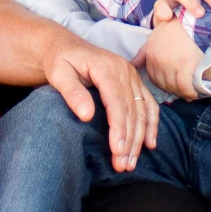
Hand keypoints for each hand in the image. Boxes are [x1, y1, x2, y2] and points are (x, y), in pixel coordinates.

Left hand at [46, 37, 155, 170]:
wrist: (64, 46)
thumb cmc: (59, 61)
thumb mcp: (58, 73)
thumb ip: (72, 93)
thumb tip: (87, 115)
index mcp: (106, 67)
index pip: (117, 102)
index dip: (119, 127)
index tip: (117, 150)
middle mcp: (124, 70)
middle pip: (132, 110)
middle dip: (130, 140)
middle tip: (122, 165)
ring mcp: (131, 76)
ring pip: (142, 111)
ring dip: (139, 138)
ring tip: (130, 163)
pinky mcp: (133, 83)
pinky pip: (148, 105)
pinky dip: (151, 125)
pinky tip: (150, 144)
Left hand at [137, 17, 206, 99]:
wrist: (197, 20)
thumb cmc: (179, 27)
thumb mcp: (158, 34)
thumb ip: (144, 51)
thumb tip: (132, 64)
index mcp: (150, 52)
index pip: (154, 77)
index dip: (165, 83)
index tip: (174, 85)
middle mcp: (157, 58)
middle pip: (163, 83)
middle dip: (173, 90)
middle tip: (184, 91)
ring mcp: (170, 62)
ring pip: (173, 87)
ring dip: (182, 93)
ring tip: (190, 93)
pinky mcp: (184, 65)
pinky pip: (184, 87)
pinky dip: (189, 93)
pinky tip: (194, 94)